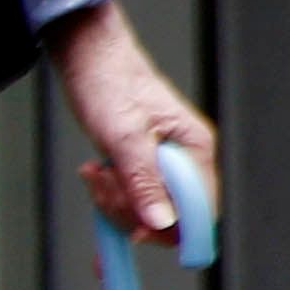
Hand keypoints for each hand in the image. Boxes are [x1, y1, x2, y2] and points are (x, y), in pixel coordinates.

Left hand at [47, 1, 220, 242]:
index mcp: (195, 150)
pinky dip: (109, 195)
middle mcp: (186, 160)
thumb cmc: (109, 82)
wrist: (88, 56)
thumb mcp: (123, 136)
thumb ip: (143, 181)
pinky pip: (132, 199)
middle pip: (170, 218)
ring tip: (95, 172)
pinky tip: (95, 175)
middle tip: (103, 183)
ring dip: (113, 200)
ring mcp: (163, 165)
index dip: (171, 230)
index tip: (137, 234)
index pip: (201, 213)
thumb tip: (160, 223)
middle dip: (130, 210)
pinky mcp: (143, 166)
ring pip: (146, 211)